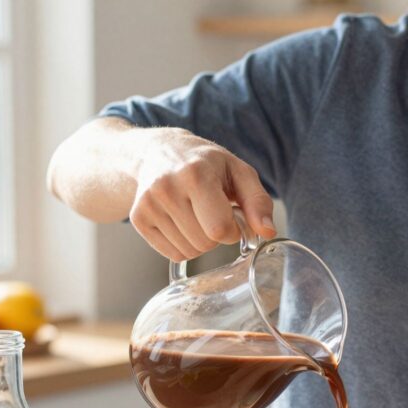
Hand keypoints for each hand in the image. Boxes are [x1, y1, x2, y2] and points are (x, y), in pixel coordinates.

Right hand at [129, 128, 275, 261]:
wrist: (160, 152)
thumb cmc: (207, 164)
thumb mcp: (239, 172)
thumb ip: (258, 202)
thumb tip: (268, 232)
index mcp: (196, 175)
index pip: (219, 229)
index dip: (232, 229)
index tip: (230, 214)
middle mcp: (167, 188)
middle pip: (205, 243)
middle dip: (216, 235)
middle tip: (211, 212)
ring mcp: (149, 204)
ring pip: (189, 252)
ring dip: (200, 241)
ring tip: (195, 214)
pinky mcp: (139, 219)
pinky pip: (173, 254)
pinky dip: (184, 245)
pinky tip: (182, 221)